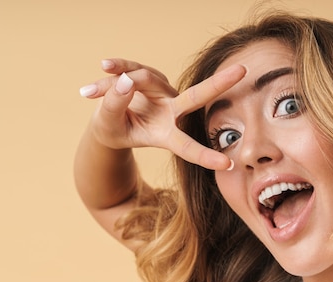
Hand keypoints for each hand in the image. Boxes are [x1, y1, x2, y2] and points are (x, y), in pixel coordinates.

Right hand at [79, 58, 245, 169]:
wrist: (107, 120)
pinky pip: (131, 67)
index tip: (227, 164)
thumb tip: (124, 82)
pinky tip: (103, 67)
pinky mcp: (151, 76)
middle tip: (243, 71)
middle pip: (196, 96)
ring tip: (89, 92)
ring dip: (115, 85)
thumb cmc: (113, 130)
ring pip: (143, 78)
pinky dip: (114, 68)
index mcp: (165, 134)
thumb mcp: (108, 126)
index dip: (205, 155)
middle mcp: (170, 111)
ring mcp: (163, 92)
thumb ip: (114, 106)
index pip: (187, 146)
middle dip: (219, 83)